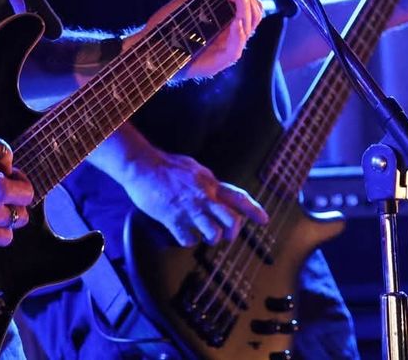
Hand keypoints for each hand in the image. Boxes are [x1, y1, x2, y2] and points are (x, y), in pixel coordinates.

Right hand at [120, 148, 268, 245]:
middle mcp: (203, 196)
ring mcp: (189, 208)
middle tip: (228, 236)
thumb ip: (207, 182)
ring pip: (214, 233)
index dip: (253, 210)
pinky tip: (184, 235)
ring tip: (205, 237)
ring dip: (212, 239)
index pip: (238, 197)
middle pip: (232, 219)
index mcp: (209, 183)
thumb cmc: (166, 166)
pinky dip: (189, 241)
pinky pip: (188, 239)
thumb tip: (216, 189)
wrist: (142, 165)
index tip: (264, 220)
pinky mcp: (173, 218)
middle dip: (233, 232)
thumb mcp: (194, 169)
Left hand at [139, 0, 262, 80]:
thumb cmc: (166, 26)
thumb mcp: (187, 4)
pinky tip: (235, 22)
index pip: (247, 8)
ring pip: (247, 31)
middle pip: (252, 17)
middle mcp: (229, 36)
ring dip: (244, 9)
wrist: (147, 47)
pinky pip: (234, 51)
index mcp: (225, 22)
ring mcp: (224, 50)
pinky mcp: (217, 63)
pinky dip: (238, 36)